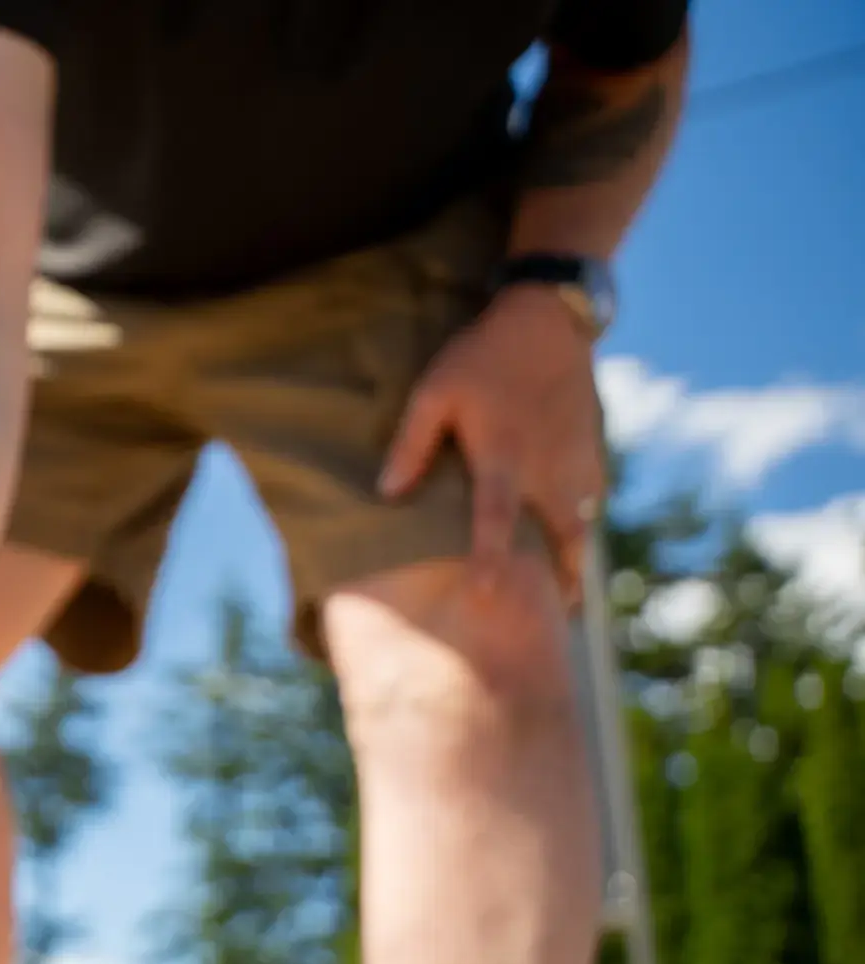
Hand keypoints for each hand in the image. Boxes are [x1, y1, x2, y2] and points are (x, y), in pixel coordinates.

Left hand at [379, 284, 604, 602]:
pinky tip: (568, 554)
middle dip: (556, 584)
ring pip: (581, 529)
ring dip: (572, 565)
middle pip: (560, 541)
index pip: (496, 520)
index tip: (486, 598)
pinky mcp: (592, 456)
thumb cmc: (481, 358)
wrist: (547, 322)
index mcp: (503, 457)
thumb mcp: (434, 391)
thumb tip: (387, 493)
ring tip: (560, 604)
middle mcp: (547, 469)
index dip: (491, 561)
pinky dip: (581, 532)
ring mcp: (576, 463)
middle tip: (548, 624)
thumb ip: (411, 444)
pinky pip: (590, 505)